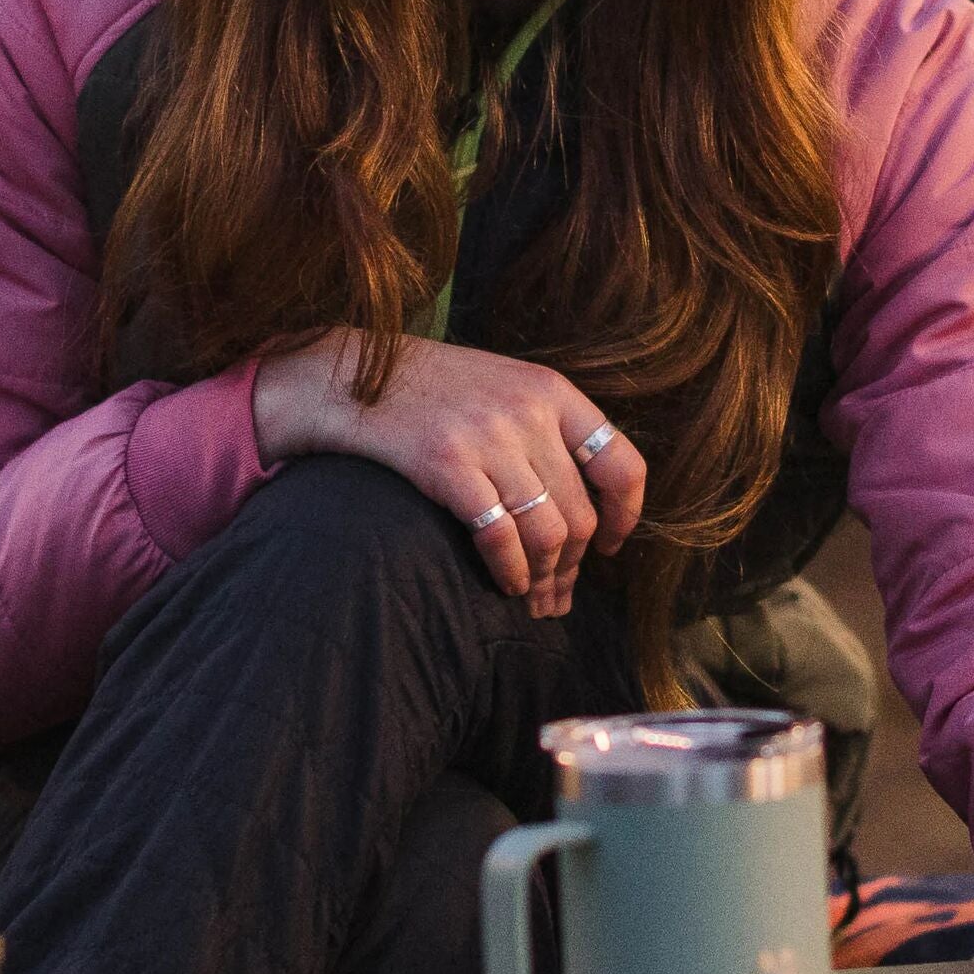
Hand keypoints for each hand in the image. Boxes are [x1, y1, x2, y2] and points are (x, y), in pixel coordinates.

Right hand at [252, 332, 646, 617]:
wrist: (348, 375)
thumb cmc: (426, 389)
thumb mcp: (500, 385)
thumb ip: (543, 428)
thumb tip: (583, 500)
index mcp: (551, 391)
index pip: (621, 462)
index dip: (625, 515)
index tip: (612, 544)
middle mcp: (528, 412)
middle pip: (581, 513)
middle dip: (574, 566)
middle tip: (561, 594)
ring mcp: (489, 438)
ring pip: (547, 532)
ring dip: (546, 578)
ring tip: (534, 599)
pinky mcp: (448, 465)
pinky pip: (499, 537)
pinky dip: (510, 571)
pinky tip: (507, 583)